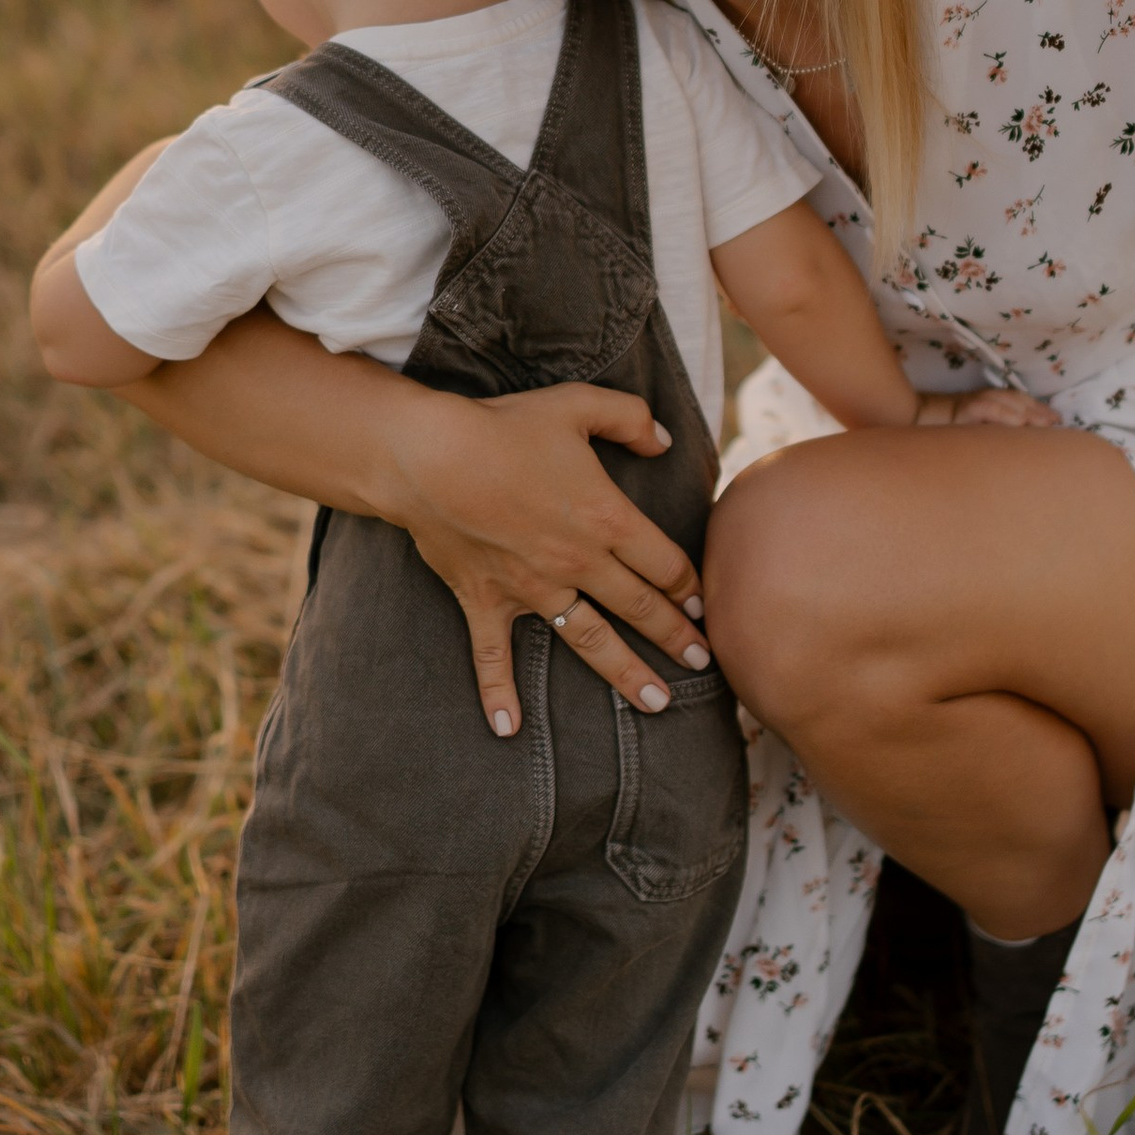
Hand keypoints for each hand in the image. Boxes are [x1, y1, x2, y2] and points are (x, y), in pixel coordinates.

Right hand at [378, 381, 709, 738]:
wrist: (428, 455)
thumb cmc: (504, 426)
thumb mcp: (578, 404)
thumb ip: (631, 419)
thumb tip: (666, 441)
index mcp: (605, 518)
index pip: (662, 562)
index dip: (688, 586)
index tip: (705, 608)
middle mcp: (576, 562)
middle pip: (638, 608)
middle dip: (674, 638)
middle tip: (702, 665)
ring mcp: (531, 588)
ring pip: (589, 641)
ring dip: (624, 674)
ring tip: (656, 704)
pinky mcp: (486, 600)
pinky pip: (493, 656)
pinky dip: (498, 693)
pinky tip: (508, 729)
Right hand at [912, 387, 1061, 430]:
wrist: (912, 423)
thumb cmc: (944, 435)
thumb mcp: (975, 436)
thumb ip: (993, 438)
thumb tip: (1016, 446)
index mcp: (988, 405)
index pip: (1019, 403)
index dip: (1038, 409)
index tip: (1057, 421)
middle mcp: (983, 400)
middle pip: (1017, 400)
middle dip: (1038, 410)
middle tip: (1057, 422)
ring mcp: (972, 404)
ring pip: (1005, 401)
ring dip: (1027, 410)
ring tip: (1044, 422)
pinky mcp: (961, 410)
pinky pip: (985, 409)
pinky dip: (1003, 413)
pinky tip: (1019, 421)